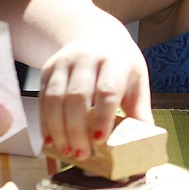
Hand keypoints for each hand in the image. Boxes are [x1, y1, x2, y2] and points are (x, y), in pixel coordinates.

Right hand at [38, 32, 151, 161]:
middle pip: (77, 96)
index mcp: (115, 60)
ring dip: (58, 129)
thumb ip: (140, 108)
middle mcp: (87, 58)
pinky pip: (42, 99)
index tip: (100, 141)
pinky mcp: (48, 69)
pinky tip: (51, 140)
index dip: (103, 117)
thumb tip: (146, 138)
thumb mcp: (137, 79)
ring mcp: (65, 62)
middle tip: (82, 154)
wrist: (96, 35)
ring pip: (55, 99)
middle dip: (77, 129)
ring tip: (67, 151)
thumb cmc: (120, 64)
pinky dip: (45, 122)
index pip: (107, 90)